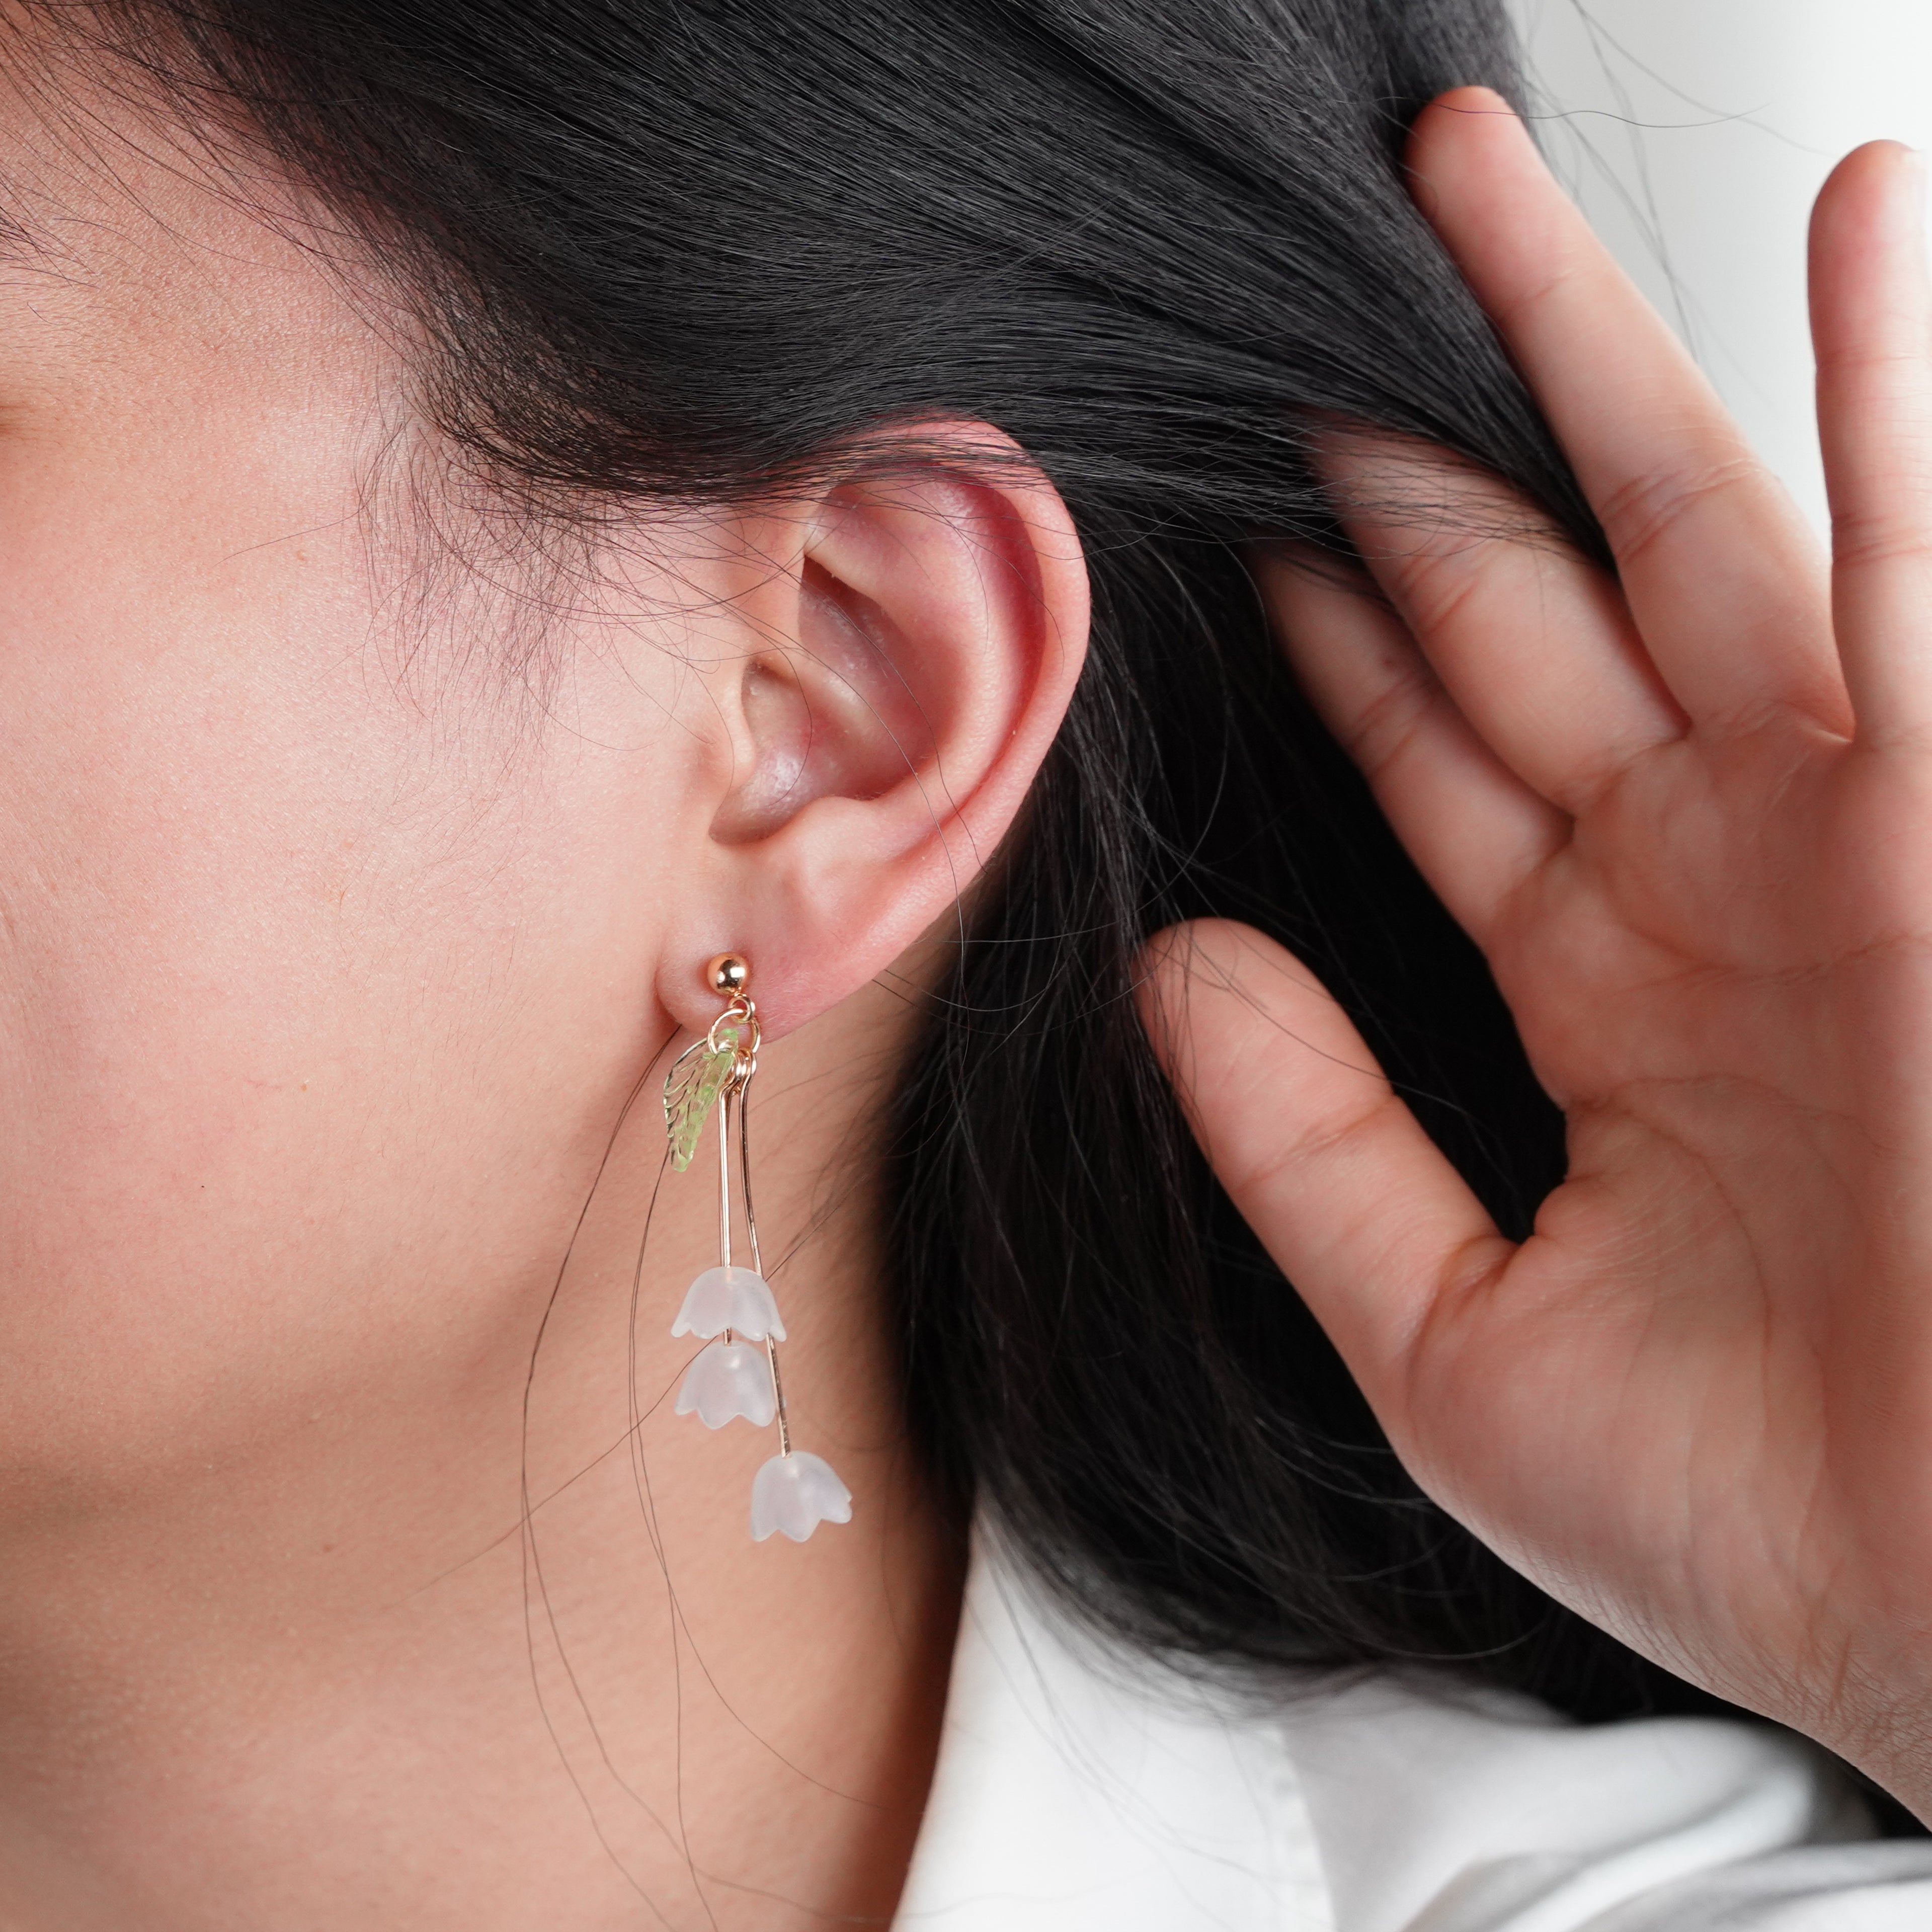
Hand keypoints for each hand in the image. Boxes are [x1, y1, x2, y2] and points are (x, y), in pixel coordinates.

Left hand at [1140, 87, 1931, 1813]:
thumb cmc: (1741, 1515)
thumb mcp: (1448, 1333)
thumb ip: (1305, 1144)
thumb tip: (1174, 968)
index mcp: (1594, 986)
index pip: (1434, 760)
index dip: (1336, 644)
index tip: (1235, 533)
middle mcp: (1708, 873)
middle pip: (1522, 609)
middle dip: (1418, 457)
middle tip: (1306, 323)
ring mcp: (1841, 824)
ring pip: (1686, 528)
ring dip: (1590, 356)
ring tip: (1477, 188)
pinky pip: (1918, 563)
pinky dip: (1891, 392)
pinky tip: (1862, 217)